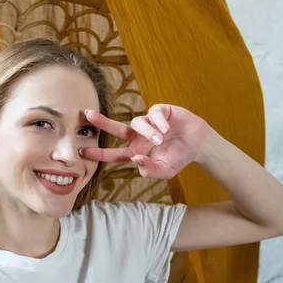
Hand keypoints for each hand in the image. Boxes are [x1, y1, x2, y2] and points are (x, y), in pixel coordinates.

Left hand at [82, 104, 208, 179]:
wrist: (198, 145)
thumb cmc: (178, 158)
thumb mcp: (165, 171)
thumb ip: (150, 170)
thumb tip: (135, 159)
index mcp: (136, 151)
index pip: (114, 154)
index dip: (100, 153)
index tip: (83, 152)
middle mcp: (138, 136)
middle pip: (116, 129)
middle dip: (102, 122)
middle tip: (88, 115)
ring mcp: (149, 122)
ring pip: (138, 123)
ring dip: (147, 131)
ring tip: (160, 139)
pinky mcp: (161, 111)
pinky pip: (154, 113)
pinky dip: (159, 121)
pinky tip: (167, 129)